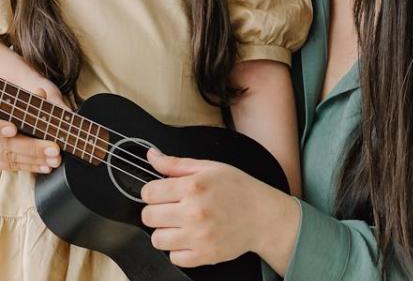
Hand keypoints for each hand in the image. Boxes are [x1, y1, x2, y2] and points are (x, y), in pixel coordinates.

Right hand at [0, 76, 66, 172]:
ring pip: (10, 159)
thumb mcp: (5, 95)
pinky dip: (30, 166)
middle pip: (3, 145)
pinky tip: (45, 165)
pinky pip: (11, 167)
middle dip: (32, 148)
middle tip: (53, 148)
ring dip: (35, 160)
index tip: (14, 129)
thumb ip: (23, 95)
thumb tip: (41, 93)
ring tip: (55, 158)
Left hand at [140, 149, 299, 268]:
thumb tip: (152, 156)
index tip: (161, 193)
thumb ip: (176, 164)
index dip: (153, 192)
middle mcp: (194, 212)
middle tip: (172, 208)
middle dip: (157, 211)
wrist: (264, 216)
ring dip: (165, 232)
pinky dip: (179, 250)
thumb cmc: (238, 189)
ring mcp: (199, 237)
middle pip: (148, 216)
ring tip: (180, 224)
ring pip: (157, 239)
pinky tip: (190, 238)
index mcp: (193, 187)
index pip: (148, 193)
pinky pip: (174, 258)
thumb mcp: (209, 168)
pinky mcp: (205, 256)